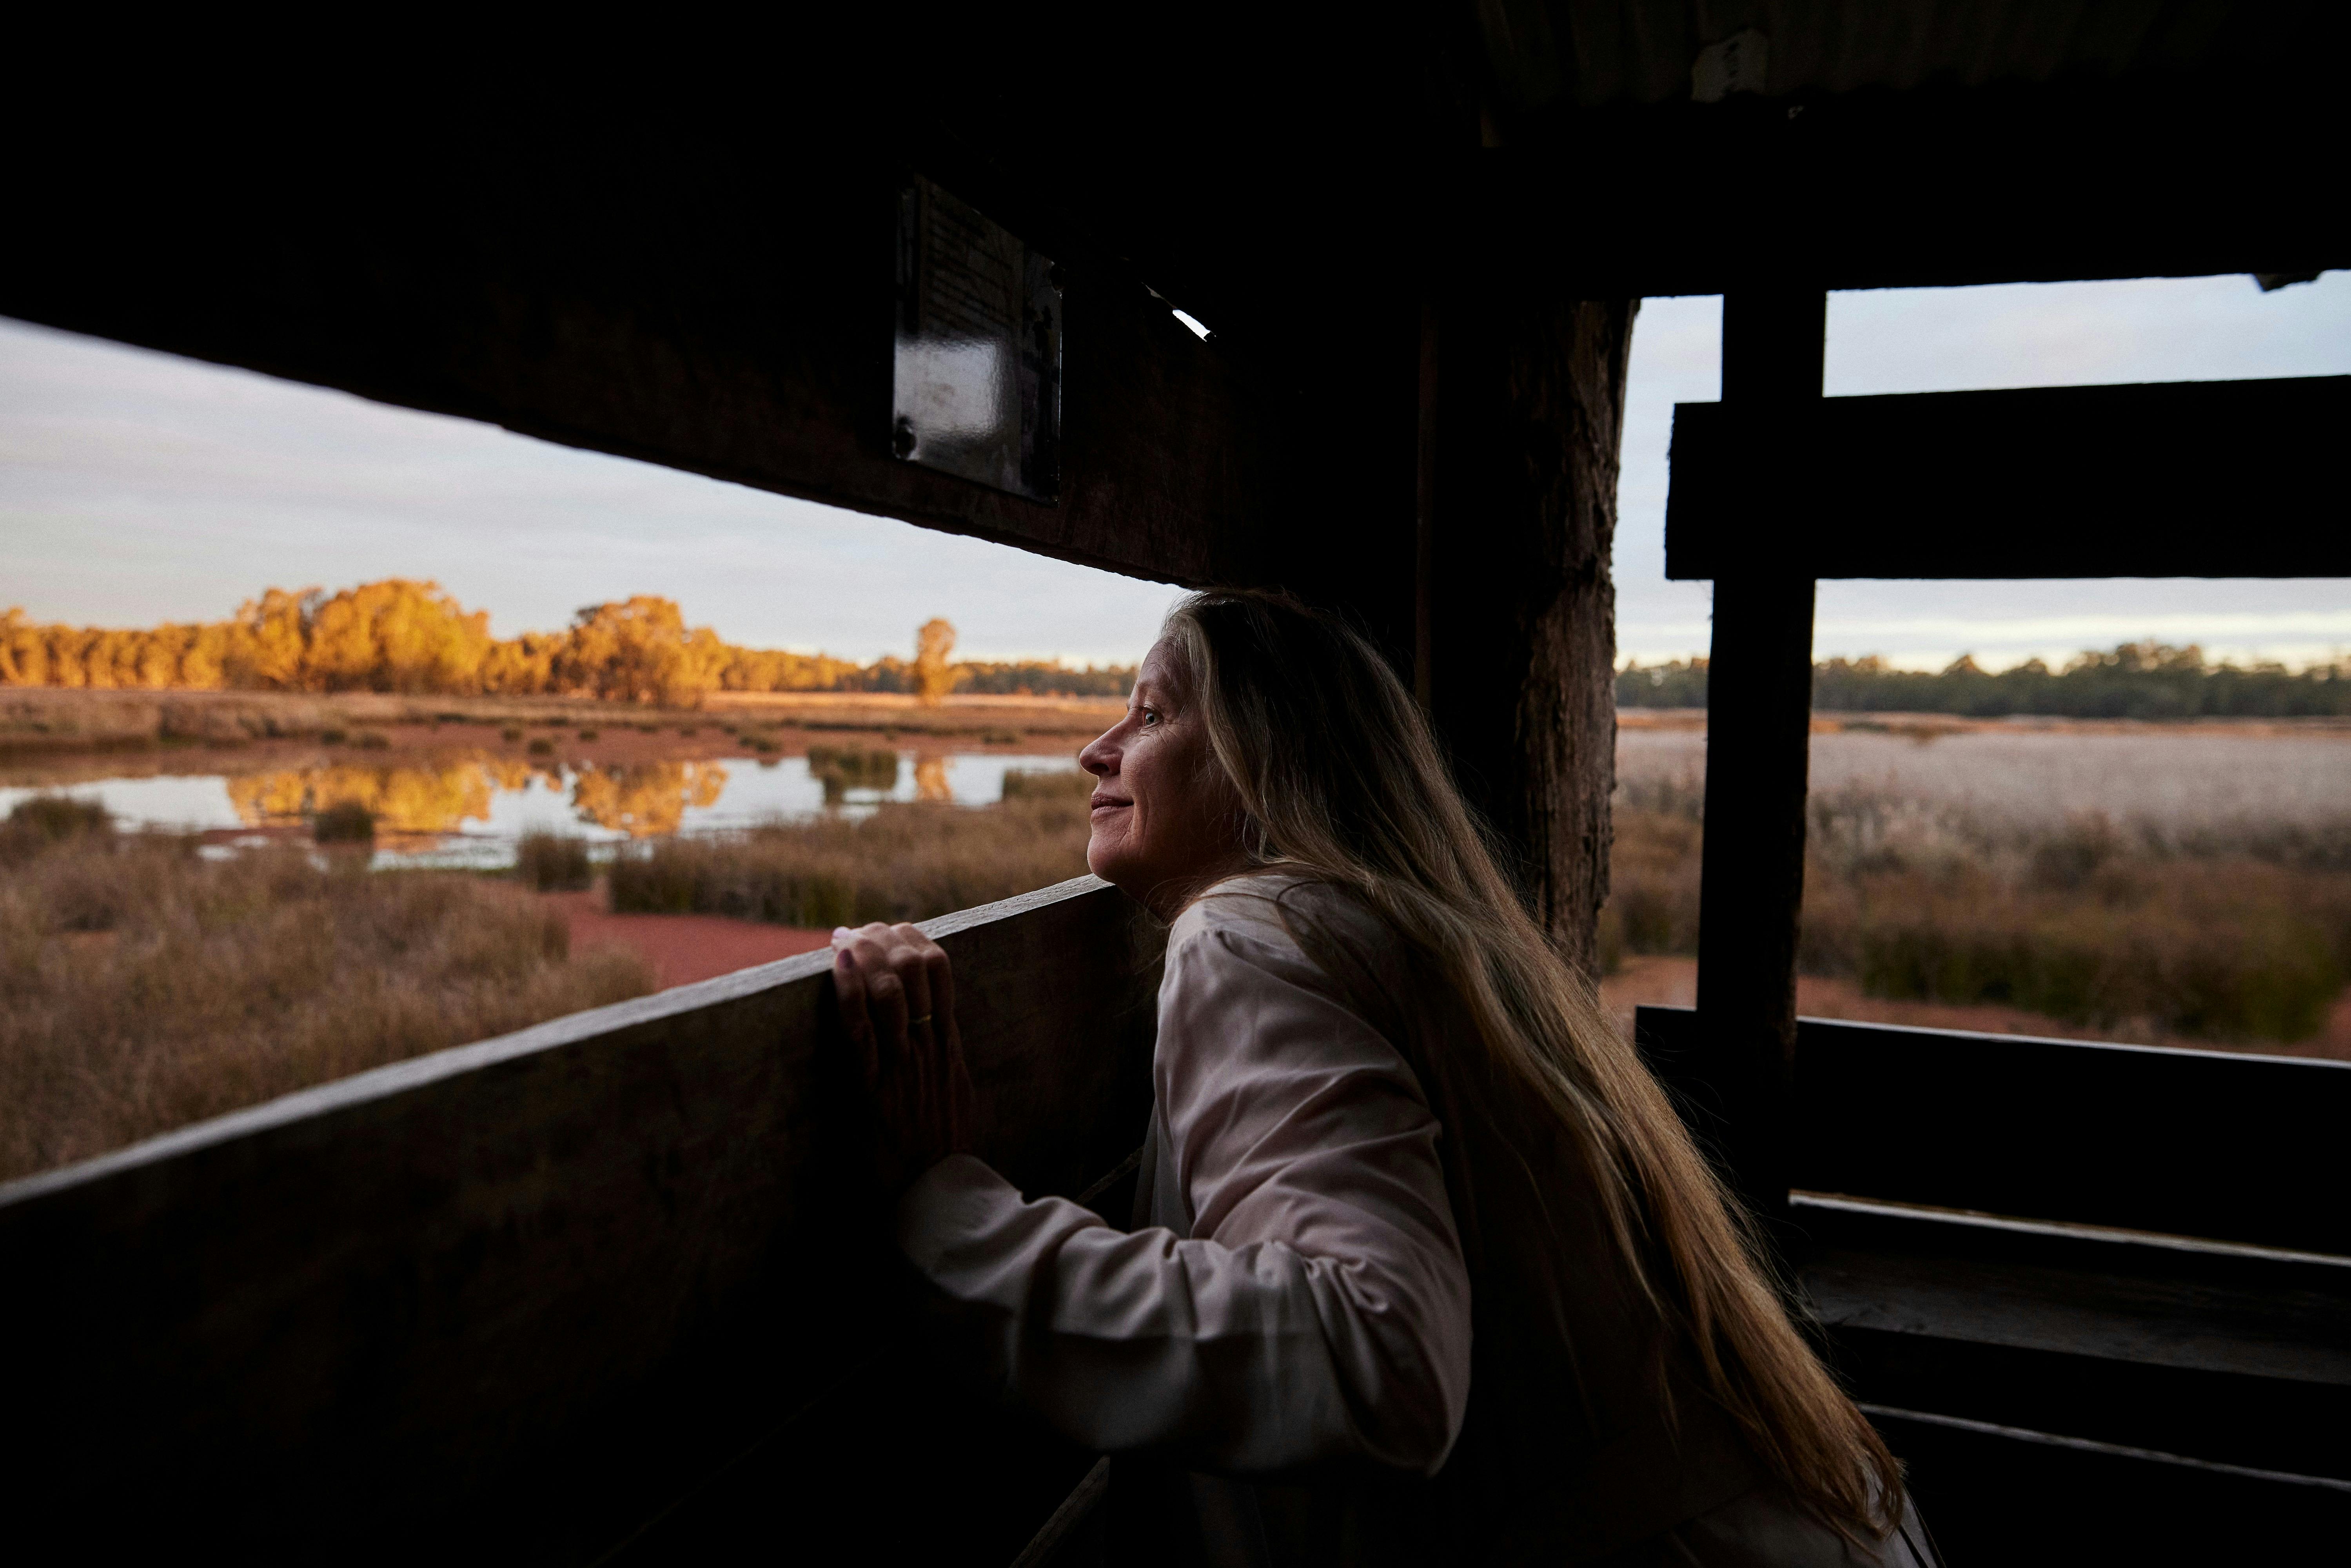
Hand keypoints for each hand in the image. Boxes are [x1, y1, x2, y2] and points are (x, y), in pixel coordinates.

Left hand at [831, 921, 975, 1191]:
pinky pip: (860, 1029)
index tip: (890, 930)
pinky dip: (848, 990)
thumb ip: (945, 1060)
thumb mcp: (955, 1093)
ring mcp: (902, 1064)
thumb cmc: (942, 1149)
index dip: (913, 939)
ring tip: (843, 937)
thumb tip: (937, 1032)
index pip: (939, 969)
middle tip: (857, 930)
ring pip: (889, 989)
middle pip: (913, 967)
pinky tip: (838, 963)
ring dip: (864, 954)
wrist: (934, 1191)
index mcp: (947, 1044)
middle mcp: (928, 1045)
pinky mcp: (873, 1087)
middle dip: (884, 938)